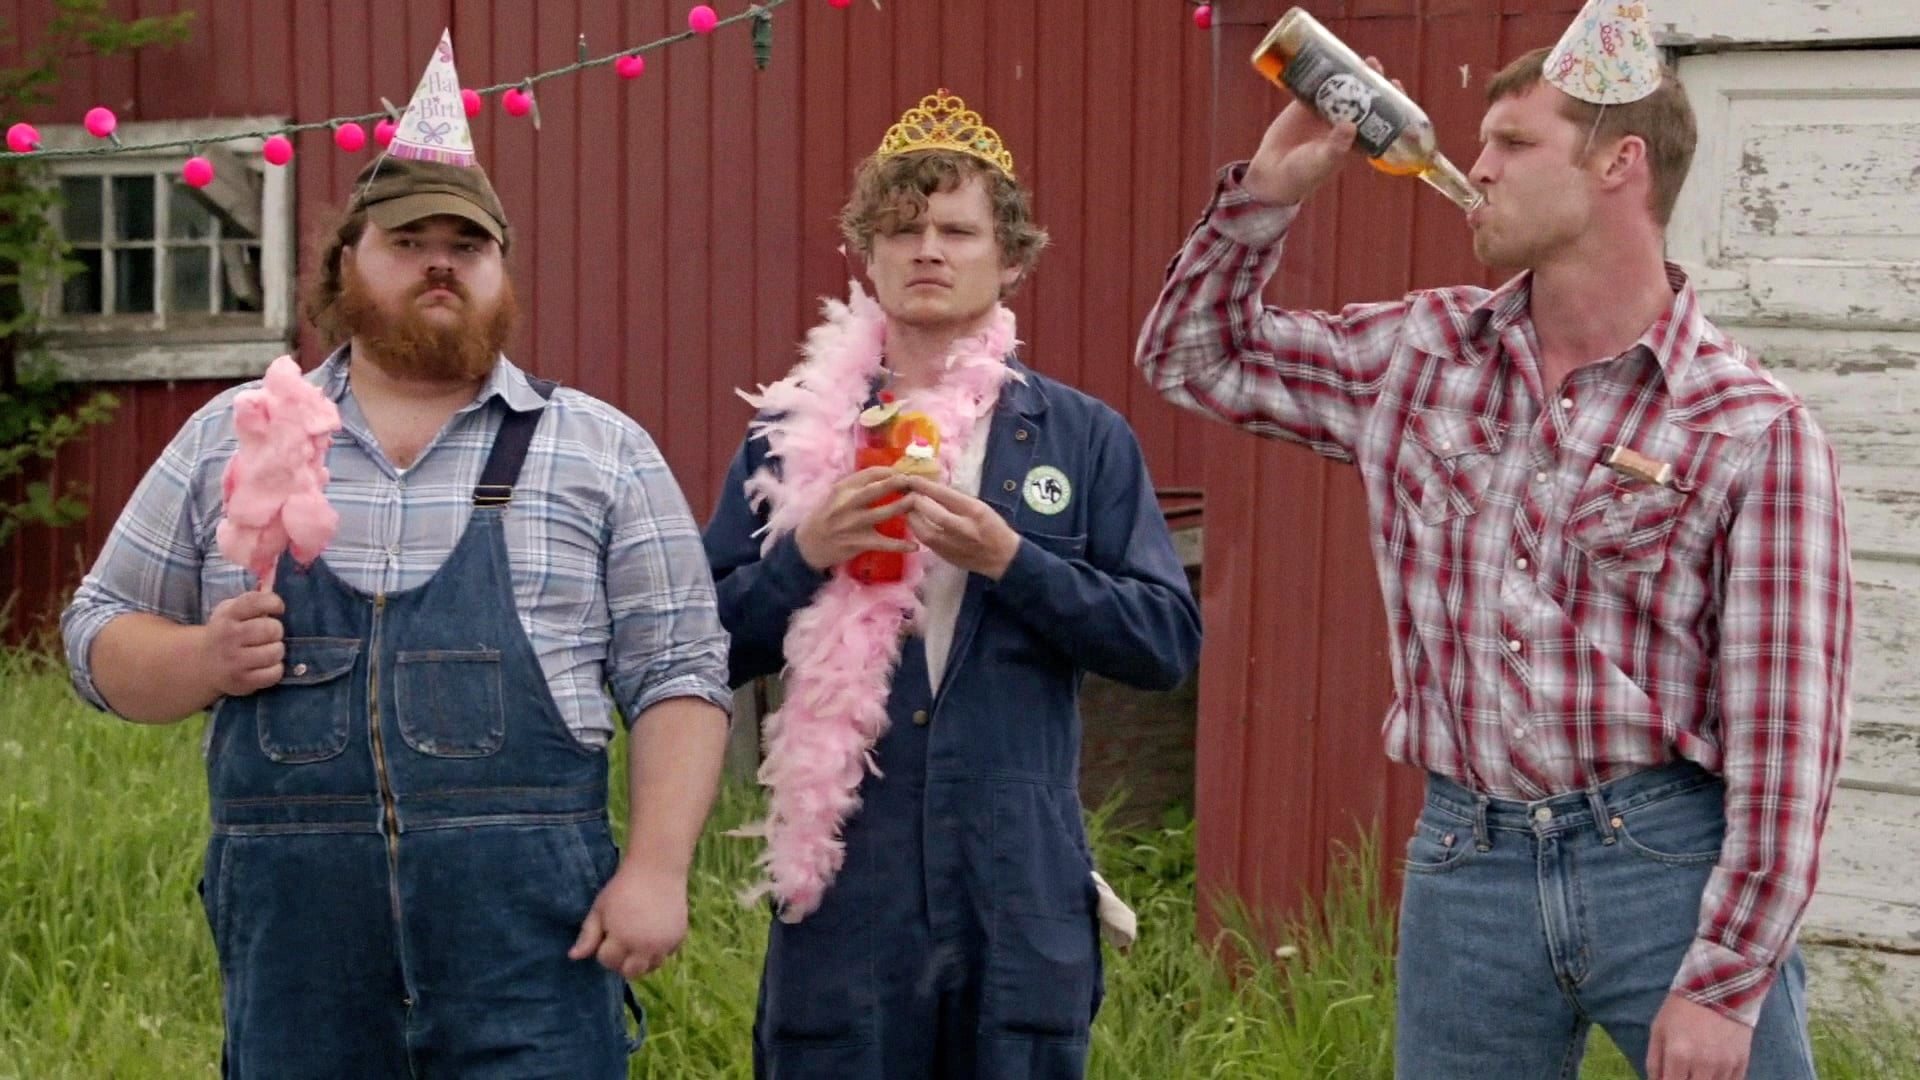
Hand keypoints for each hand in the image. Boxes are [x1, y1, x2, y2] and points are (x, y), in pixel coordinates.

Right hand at [198, 590, 285, 696]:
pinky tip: (266, 665)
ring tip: (267, 650)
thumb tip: (276, 598)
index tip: (278, 608)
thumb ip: (253, 602)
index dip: (273, 602)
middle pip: (272, 629)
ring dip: (277, 650)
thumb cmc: (227, 632)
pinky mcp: (241, 681)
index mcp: (228, 614)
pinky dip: (276, 669)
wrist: (203, 663)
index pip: (256, 601)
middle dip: (276, 631)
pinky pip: (274, 673)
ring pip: (275, 652)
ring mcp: (234, 661)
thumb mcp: (231, 611)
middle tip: (270, 635)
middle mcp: (229, 636)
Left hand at [568, 862, 689, 979]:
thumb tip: (573, 957)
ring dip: (642, 959)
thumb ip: (587, 935)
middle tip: (622, 942)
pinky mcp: (679, 938)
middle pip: (631, 973)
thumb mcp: (600, 909)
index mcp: (622, 939)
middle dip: (622, 962)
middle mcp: (645, 947)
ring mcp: (664, 944)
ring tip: (638, 940)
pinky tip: (654, 933)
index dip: (604, 949)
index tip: (607, 934)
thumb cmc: (624, 887)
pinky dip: (659, 950)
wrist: (657, 869)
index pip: (608, 961)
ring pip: (650, 967)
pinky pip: (666, 954)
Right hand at [793, 467, 917, 571]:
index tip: (904, 472)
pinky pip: (884, 543)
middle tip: (916, 480)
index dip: (890, 471)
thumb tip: (885, 476)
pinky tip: (915, 546)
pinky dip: (900, 545)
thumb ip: (856, 487)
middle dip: (898, 483)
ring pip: (884, 513)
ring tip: (920, 502)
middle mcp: (847, 503)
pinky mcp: (859, 543)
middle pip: (876, 489)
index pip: (869, 473)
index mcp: (842, 488)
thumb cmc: (825, 517)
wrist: (808, 545)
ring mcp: (854, 524)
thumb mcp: (835, 496)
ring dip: (903, 506)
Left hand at [901, 476, 1021, 579]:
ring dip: (912, 517)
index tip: (911, 478)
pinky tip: (915, 522)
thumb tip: (931, 489)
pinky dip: (917, 530)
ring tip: (908, 508)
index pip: (944, 494)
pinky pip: (925, 541)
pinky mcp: (945, 556)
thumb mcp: (980, 507)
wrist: (1003, 557)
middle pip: (931, 512)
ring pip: (923, 530)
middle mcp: (963, 528)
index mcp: (974, 511)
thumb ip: (957, 500)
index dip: (924, 485)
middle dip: (915, 501)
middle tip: (907, 493)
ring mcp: (953, 545)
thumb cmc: (993, 527)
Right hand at [1242, 55, 1399, 205]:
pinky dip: (1322, 71)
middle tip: (1376, 67)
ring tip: (1362, 60)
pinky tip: (1329, 57)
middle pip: (1364, 97)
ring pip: (1344, 87)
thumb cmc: (1303, 174)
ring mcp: (1325, 111)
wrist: (1272, 172)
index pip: (1380, 118)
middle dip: (1373, 81)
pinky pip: (1316, 84)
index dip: (1391, 102)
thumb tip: (1350, 126)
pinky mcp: (1306, 104)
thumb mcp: (1321, 162)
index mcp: (1356, 139)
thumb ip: (1336, 147)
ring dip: (1354, 72)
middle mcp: (1344, 122)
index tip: (1396, 88)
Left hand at [1648, 993, 1752, 1079]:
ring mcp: (1725, 1066)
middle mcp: (1703, 1065)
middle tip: (1682, 1072)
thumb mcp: (1658, 1030)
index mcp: (1679, 1055)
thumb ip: (1654, 1062)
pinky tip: (1712, 1072)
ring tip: (1695, 1070)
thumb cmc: (1682, 1008)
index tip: (1667, 1077)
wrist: (1719, 987)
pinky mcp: (1742, 1064)